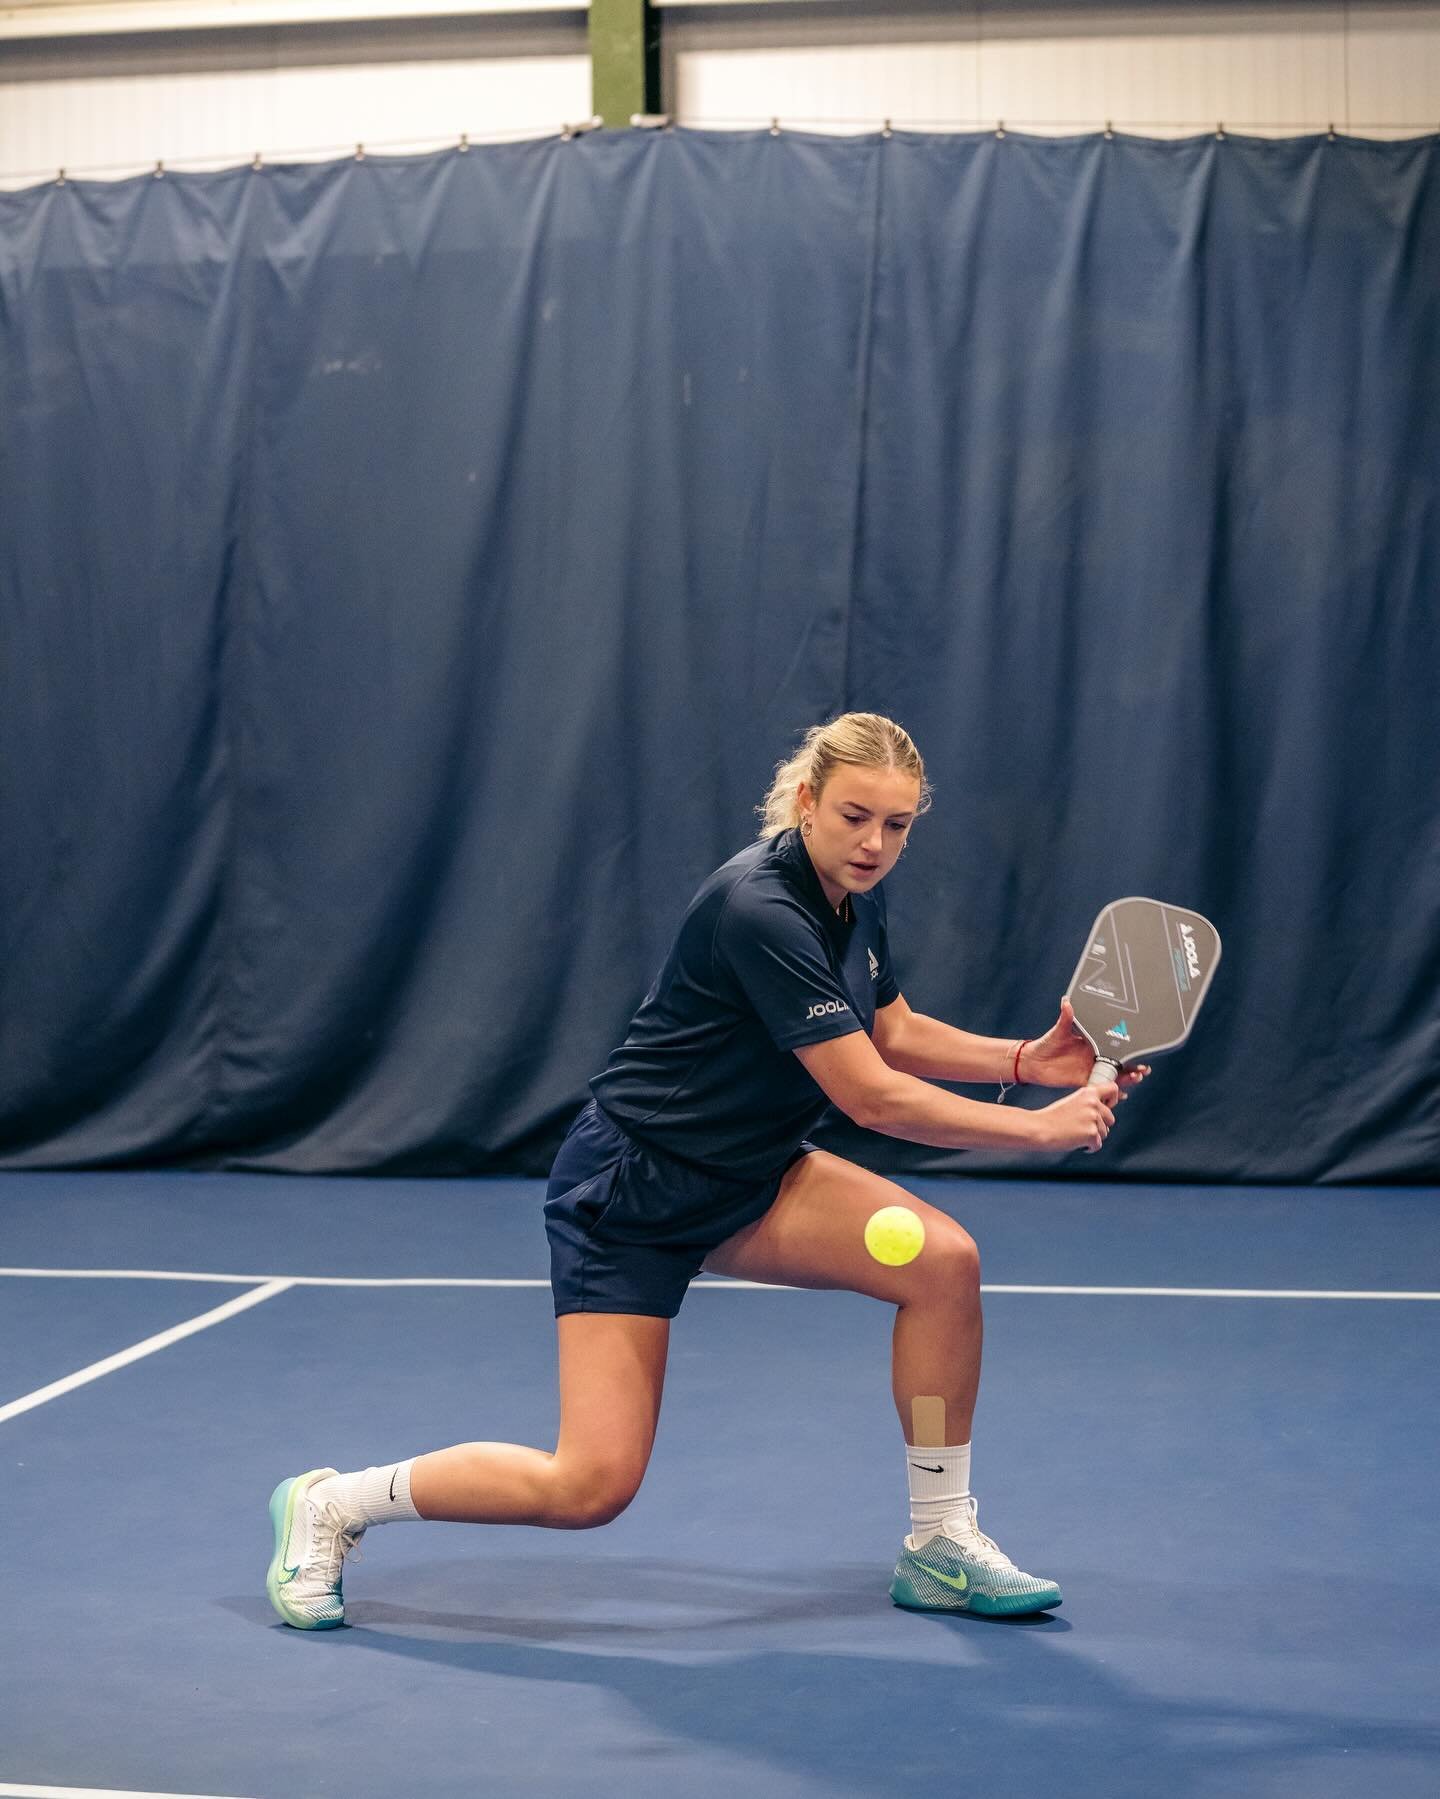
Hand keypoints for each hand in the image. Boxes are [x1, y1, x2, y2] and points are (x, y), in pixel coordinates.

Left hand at [1021, 997, 1150, 1093]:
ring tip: (1135, 1079)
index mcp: (1091, 1044)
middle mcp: (1093, 1057)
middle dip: (1133, 1066)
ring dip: (1126, 1079)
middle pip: (1119, 1063)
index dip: (1128, 1049)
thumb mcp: (1058, 1031)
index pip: (1114, 1046)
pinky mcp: (1083, 1082)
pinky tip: (1121, 1095)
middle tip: (1143, 1069)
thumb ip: (1065, 1018)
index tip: (1140, 1051)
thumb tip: (1067, 1002)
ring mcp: (1089, 1070)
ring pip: (1113, 1076)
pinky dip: (1111, 1092)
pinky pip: (1100, 1088)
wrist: (1033, 1062)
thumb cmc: (1046, 1044)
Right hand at [1031, 1081, 1118, 1152]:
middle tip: (1081, 1127)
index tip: (1107, 1106)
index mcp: (1088, 1093)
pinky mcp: (1092, 1134)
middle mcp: (1093, 1104)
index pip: (1113, 1089)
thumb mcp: (1072, 1101)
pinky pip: (1097, 1145)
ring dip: (1092, 1137)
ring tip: (1075, 1133)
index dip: (1112, 1099)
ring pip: (1104, 1133)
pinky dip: (1088, 1147)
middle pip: (1111, 1119)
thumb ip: (1088, 1103)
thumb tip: (1105, 1110)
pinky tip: (1075, 1141)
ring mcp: (1093, 1119)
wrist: (1039, 1128)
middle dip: (1100, 1126)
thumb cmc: (1051, 1117)